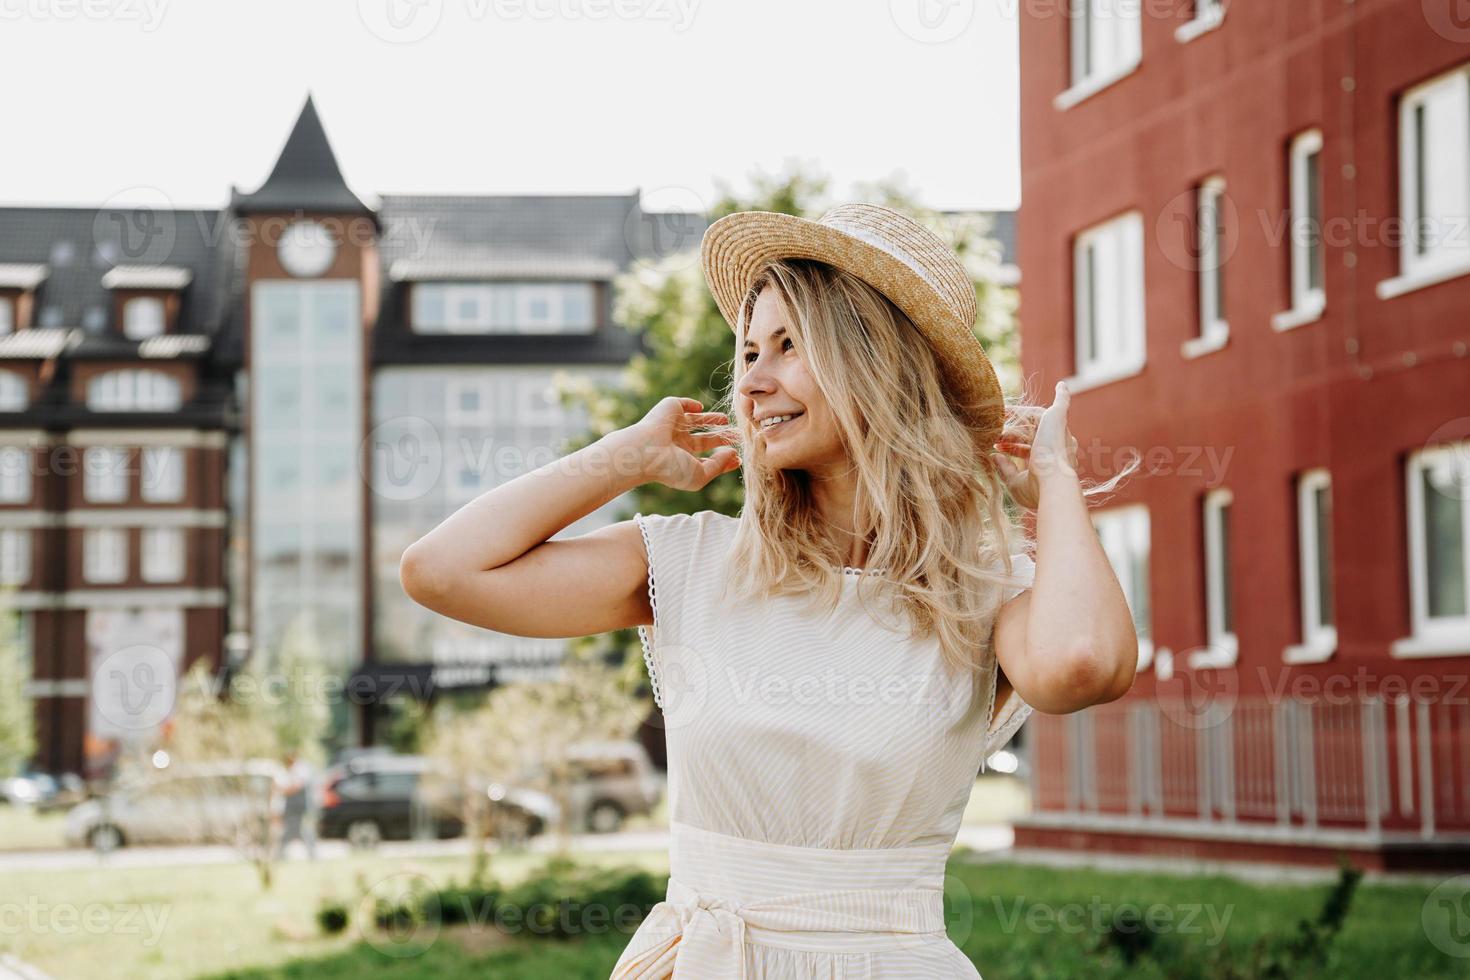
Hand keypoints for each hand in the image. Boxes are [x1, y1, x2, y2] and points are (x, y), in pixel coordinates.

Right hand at [629, 396, 741, 491]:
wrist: (645, 451)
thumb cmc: (671, 468)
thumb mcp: (701, 474)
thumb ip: (719, 465)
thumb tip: (733, 454)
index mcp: (683, 460)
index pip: (706, 458)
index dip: (722, 458)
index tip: (738, 458)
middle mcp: (678, 443)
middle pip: (704, 439)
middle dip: (721, 438)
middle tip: (738, 436)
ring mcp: (674, 425)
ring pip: (696, 421)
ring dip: (711, 419)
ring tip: (725, 420)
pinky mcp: (670, 409)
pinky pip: (683, 403)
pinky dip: (692, 404)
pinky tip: (700, 408)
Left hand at [991, 381, 1078, 510]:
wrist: (1052, 484)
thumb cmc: (1036, 490)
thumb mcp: (1015, 482)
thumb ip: (1005, 469)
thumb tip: (994, 457)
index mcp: (1051, 463)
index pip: (1029, 450)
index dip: (1013, 447)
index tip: (998, 446)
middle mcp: (1058, 446)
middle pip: (1031, 433)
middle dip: (1012, 433)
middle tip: (994, 432)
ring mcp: (1059, 432)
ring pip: (1035, 419)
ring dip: (1017, 417)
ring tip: (999, 414)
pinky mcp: (1058, 419)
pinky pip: (1062, 404)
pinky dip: (1063, 396)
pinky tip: (1062, 386)